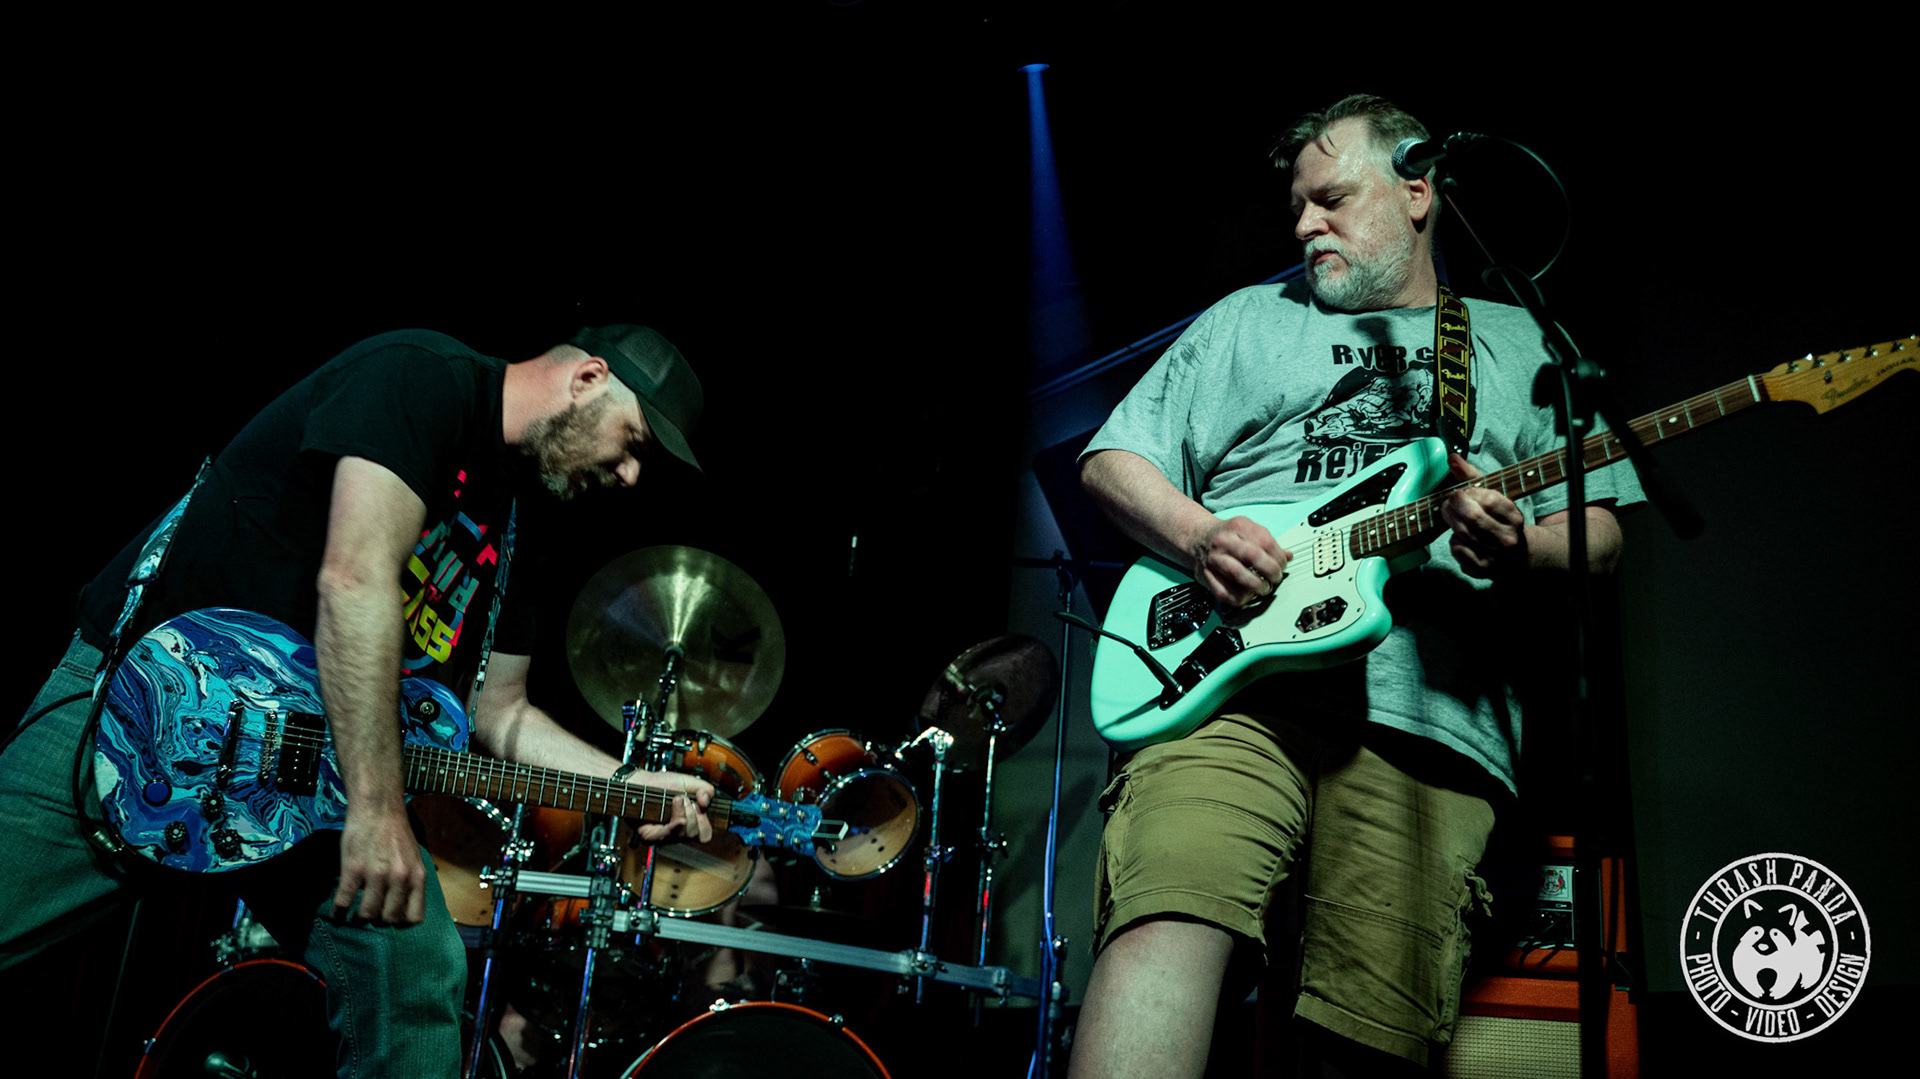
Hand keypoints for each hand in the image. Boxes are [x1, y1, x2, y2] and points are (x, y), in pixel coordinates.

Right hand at [335, 802, 426, 925]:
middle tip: (371, 915)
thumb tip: (402, 907)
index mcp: (417, 876)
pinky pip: (344, 901)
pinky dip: (338, 912)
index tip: (392, 921)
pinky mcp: (354, 869)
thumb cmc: (396, 833)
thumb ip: (410, 882)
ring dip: (359, 918)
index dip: (402, 923)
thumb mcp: (414, 858)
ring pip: (367, 914)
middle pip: (389, 918)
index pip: (414, 917)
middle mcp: (399, 878)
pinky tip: (336, 914)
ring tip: (354, 915)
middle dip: (379, 920)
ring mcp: (376, 875)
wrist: (378, 808)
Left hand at [626, 769, 714, 843]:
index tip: (700, 806)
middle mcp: (678, 831)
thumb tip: (707, 802)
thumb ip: (705, 789)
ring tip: (676, 800)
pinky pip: (667, 836)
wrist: (641, 782)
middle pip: (696, 836)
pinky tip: (679, 817)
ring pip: (684, 835)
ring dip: (684, 815)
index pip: (704, 834)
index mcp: (690, 821)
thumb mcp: (689, 782)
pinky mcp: (651, 836)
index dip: (705, 822)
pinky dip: (675, 826)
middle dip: (694, 816)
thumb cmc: (662, 783)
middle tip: (685, 800)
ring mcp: (665, 835)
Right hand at [1190, 515, 1289, 608]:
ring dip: (1257, 586)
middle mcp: (1225, 541)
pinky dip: (1240, 598)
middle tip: (1276, 578)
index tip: (1282, 566)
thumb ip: (1267, 542)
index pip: (1266, 542)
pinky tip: (1247, 595)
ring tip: (1264, 588)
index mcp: (1239, 527)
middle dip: (1271, 572)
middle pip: (1253, 557)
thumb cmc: (1226, 536)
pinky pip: (1224, 593)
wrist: (1197, 538)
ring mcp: (1214, 559)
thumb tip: (1288, 556)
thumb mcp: (1247, 530)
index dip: (1279, 558)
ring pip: (1238, 575)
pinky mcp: (1206, 576)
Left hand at [1440, 453, 1528, 578]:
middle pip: (1471, 517)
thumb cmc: (1499, 520)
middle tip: (1448, 503)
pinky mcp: (1483, 569)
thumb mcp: (1493, 496)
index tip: (1462, 492)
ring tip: (1452, 517)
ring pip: (1461, 534)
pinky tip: (1459, 537)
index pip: (1486, 498)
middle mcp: (1507, 538)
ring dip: (1451, 523)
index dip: (1467, 492)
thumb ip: (1471, 476)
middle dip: (1453, 506)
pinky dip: (1453, 541)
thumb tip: (1451, 457)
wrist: (1518, 556)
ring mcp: (1496, 556)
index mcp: (1514, 517)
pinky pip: (1457, 550)